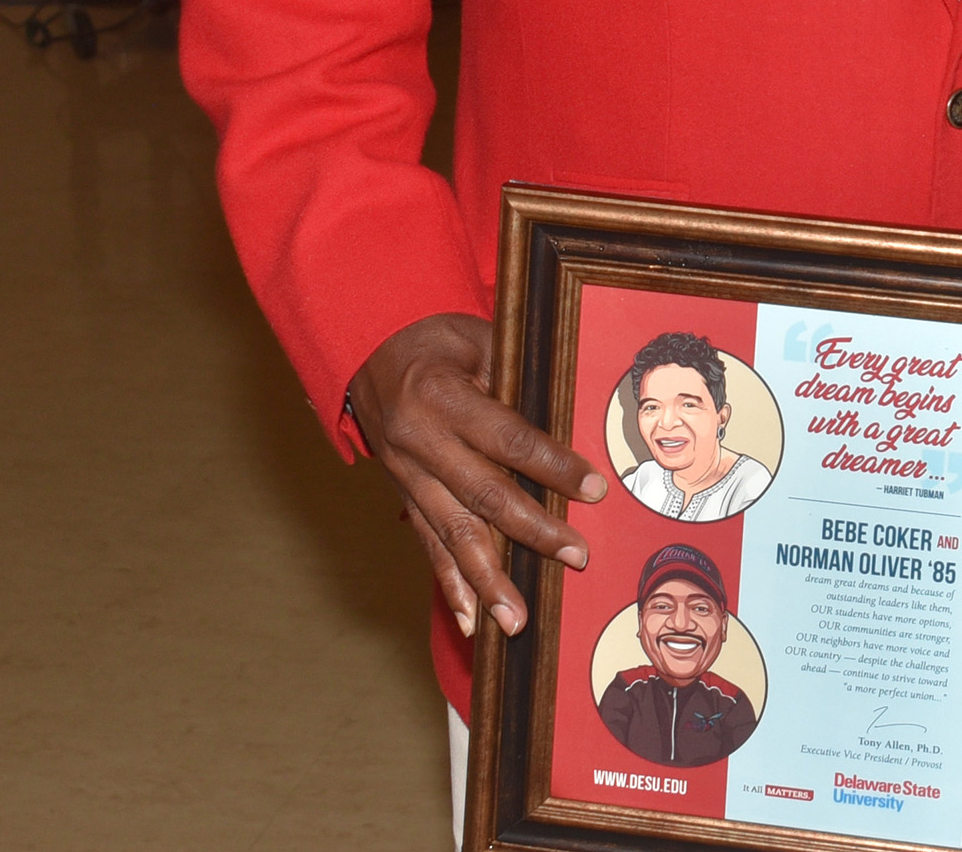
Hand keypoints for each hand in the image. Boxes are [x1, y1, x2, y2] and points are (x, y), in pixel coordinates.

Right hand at [351, 312, 609, 637]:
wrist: (366, 349)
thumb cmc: (434, 340)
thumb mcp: (476, 339)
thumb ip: (514, 380)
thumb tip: (568, 423)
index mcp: (440, 396)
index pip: (507, 439)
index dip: (552, 466)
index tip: (594, 488)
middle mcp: (418, 442)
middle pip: (483, 495)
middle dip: (533, 530)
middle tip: (576, 556)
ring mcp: (406, 475)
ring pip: (452, 533)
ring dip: (487, 579)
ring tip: (517, 619)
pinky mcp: (402, 495)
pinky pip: (427, 544)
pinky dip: (450, 584)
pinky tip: (471, 620)